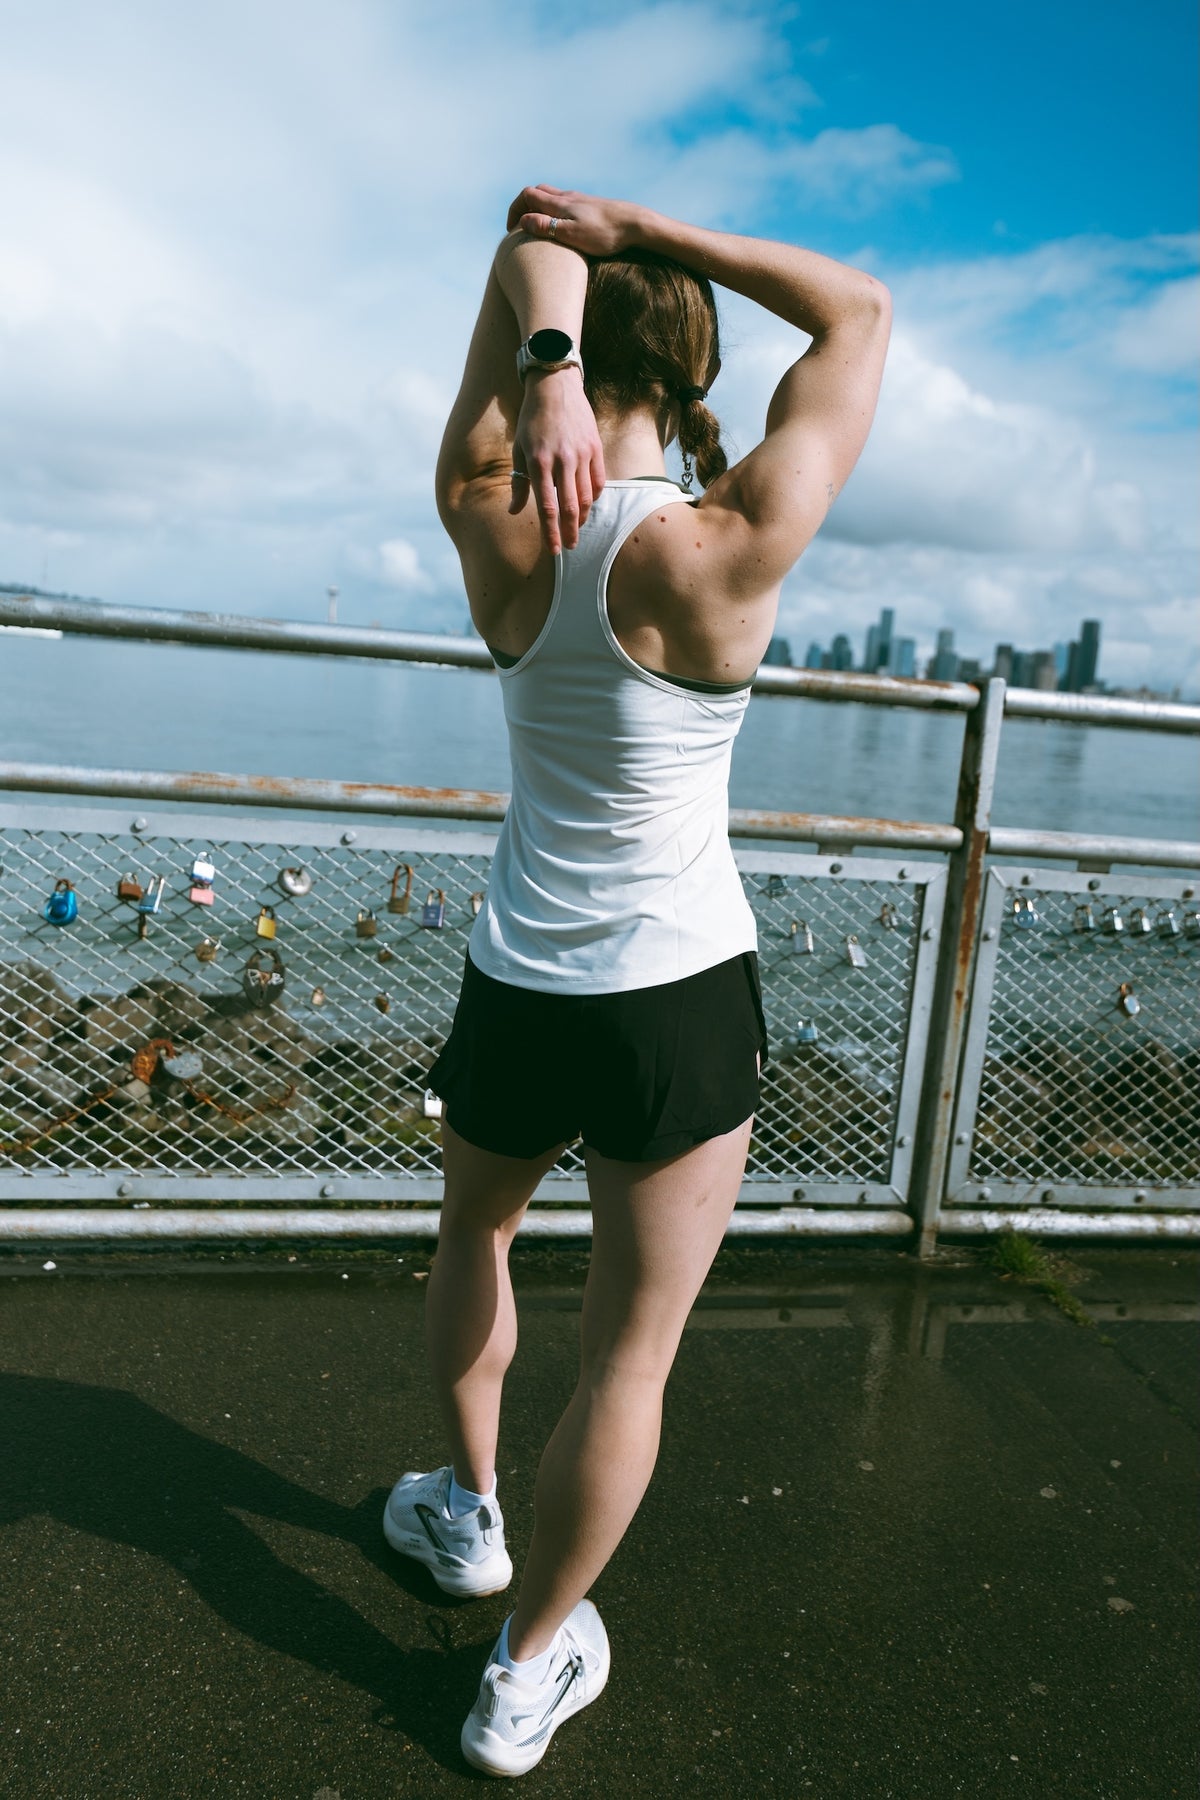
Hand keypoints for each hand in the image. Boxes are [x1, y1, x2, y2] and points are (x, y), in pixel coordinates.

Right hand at [505, 183, 641, 257]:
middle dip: (524, 205)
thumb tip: (523, 221)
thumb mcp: (572, 235)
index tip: (512, 230)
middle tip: (520, 226)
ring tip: (538, 226)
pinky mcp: (591, 206)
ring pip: (552, 195)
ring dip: (539, 207)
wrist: (635, 224)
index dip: (515, 209)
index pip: (527, 195)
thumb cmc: (605, 234)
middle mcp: (568, 197)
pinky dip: (554, 210)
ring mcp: (580, 200)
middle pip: (538, 191)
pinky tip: (561, 225)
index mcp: (560, 203)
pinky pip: (565, 202)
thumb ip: (547, 227)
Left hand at [509, 367, 605, 554]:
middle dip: (570, 532)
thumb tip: (515, 511)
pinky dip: (594, 496)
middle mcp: (562, 461)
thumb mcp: (519, 449)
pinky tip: (588, 504)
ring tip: (576, 527)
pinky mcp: (595, 447)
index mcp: (539, 463)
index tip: (554, 549)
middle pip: (570, 507)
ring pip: (586, 497)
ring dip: (582, 517)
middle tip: (571, 547)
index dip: (551, 532)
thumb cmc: (531, 420)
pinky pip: (598, 480)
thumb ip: (519, 483)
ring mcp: (581, 454)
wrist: (555, 386)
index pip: (547, 507)